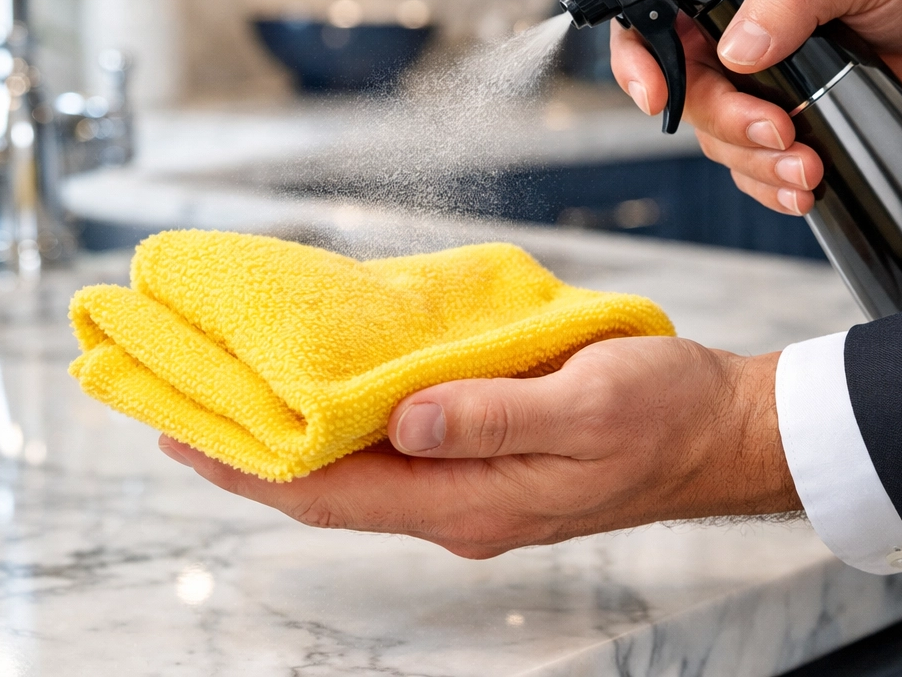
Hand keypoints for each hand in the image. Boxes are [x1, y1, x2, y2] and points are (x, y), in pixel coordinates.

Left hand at [159, 337, 798, 556]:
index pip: (337, 495)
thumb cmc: (662, 412)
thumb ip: (495, 417)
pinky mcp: (490, 460)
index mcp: (476, 500)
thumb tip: (404, 421)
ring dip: (297, 445)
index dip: (255, 470)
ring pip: (361, 474)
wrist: (716, 429)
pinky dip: (350, 428)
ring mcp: (475, 486)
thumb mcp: (587, 406)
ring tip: (241, 404)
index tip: (184, 436)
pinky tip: (334, 397)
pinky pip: (399, 452)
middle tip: (186, 413)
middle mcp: (462, 504)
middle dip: (255, 460)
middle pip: (334, 492)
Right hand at [610, 0, 901, 214]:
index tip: (656, 94)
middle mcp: (727, 29)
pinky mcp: (780, 117)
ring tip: (806, 167)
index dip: (638, 59)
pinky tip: (800, 186)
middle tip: (776, 130)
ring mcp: (752, 79)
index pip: (651, 15)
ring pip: (716, 135)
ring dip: (754, 160)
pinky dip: (769, 182)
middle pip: (685, 89)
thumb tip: (740, 48)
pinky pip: (749, 163)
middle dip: (726, 120)